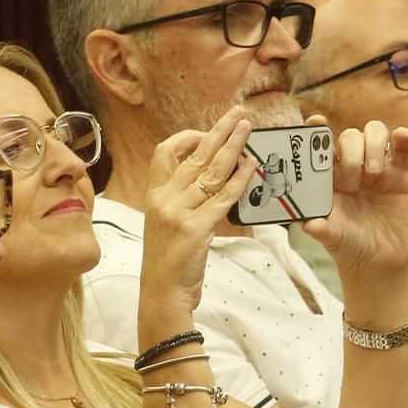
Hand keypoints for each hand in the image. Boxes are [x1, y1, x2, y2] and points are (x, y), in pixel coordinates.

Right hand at [139, 106, 253, 312]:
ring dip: (233, 146)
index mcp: (154, 196)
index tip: (207, 134)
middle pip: (194, 155)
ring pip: (211, 171)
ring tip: (249, 130)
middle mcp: (164, 199)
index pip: (164, 153)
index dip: (187, 138)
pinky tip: (253, 166)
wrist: (162, 293)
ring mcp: (179, 213)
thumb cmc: (168, 262)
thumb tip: (210, 179)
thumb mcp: (166, 225)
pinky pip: (223, 197)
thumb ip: (181, 201)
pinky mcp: (196, 228)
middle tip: (238, 114)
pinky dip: (240, 179)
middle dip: (219, 131)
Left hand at [299, 120, 407, 279]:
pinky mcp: (403, 172)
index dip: (317, 129)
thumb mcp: (332, 236)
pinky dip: (403, 137)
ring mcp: (379, 165)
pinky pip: (404, 146)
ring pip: (375, 132)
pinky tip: (400, 137)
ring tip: (373, 174)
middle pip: (350, 137)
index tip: (315, 122)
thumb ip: (321, 228)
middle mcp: (353, 165)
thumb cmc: (348, 242)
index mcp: (330, 175)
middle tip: (351, 182)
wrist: (378, 258)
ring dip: (372, 146)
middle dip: (350, 153)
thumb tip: (309, 225)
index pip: (321, 144)